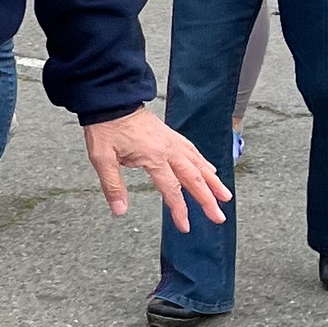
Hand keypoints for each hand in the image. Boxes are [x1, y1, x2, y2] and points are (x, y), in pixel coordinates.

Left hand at [82, 106, 228, 232]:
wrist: (111, 100)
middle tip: (219, 216)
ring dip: (213, 181)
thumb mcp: (102, 159)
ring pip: (198, 164)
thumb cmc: (106, 128)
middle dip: (208, 199)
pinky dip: (204, 162)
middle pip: (193, 178)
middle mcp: (168, 149)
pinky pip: (193, 150)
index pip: (171, 189)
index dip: (179, 209)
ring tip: (225, 195)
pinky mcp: (170, 135)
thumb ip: (113, 186)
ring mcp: (172, 141)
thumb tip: (120, 210)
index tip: (185, 226)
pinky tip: (210, 169)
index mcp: (153, 156)